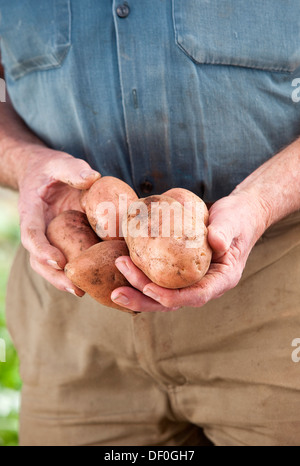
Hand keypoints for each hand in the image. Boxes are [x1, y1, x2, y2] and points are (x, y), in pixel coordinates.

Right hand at [17, 145, 99, 294]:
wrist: (44, 174)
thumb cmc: (51, 169)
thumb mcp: (60, 163)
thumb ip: (73, 169)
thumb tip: (93, 178)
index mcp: (31, 211)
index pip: (31, 234)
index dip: (41, 249)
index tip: (57, 261)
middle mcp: (37, 229)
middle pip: (38, 259)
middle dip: (54, 276)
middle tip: (75, 288)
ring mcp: (49, 239)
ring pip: (50, 265)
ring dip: (65, 281)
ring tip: (84, 292)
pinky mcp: (62, 242)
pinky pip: (68, 258)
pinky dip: (79, 270)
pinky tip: (96, 280)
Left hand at [111, 192, 268, 311]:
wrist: (236, 215)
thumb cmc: (236, 218)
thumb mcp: (233, 222)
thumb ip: (225, 231)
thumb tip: (217, 242)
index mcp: (222, 280)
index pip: (196, 296)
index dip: (171, 297)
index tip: (148, 288)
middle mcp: (205, 285)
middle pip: (172, 302)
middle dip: (144, 299)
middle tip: (118, 292)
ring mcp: (191, 281)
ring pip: (162, 295)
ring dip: (138, 293)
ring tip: (114, 289)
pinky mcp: (180, 272)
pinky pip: (159, 280)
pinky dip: (141, 279)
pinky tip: (122, 273)